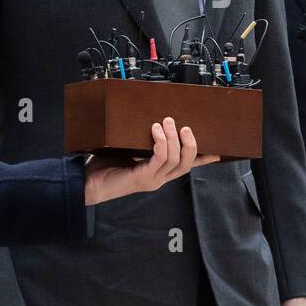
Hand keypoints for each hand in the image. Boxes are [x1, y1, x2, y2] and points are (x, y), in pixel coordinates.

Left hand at [83, 117, 219, 204]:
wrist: (88, 184)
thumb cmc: (106, 167)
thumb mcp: (129, 151)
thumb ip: (142, 142)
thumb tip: (152, 120)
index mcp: (160, 173)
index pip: (186, 167)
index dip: (203, 159)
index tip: (217, 152)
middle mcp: (160, 178)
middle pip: (187, 163)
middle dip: (190, 143)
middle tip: (182, 126)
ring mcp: (152, 180)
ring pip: (175, 159)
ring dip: (173, 138)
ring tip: (167, 122)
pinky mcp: (142, 178)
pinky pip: (159, 159)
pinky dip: (161, 143)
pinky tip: (156, 131)